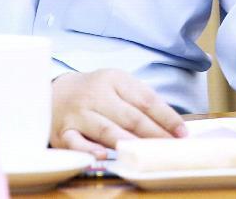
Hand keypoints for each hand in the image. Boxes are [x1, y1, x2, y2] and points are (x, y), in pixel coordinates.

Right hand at [50, 68, 187, 157]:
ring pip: (106, 130)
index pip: (145, 99)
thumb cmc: (94, 92)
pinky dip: (89, 151)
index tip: (182, 133)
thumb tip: (171, 124)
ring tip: (146, 154)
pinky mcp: (63, 132)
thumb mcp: (116, 85)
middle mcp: (96, 94)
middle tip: (170, 149)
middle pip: (130, 117)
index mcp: (114, 79)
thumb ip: (140, 100)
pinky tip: (103, 157)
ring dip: (128, 143)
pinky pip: (76, 143)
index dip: (166, 117)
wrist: (53, 92)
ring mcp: (79, 114)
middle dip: (153, 134)